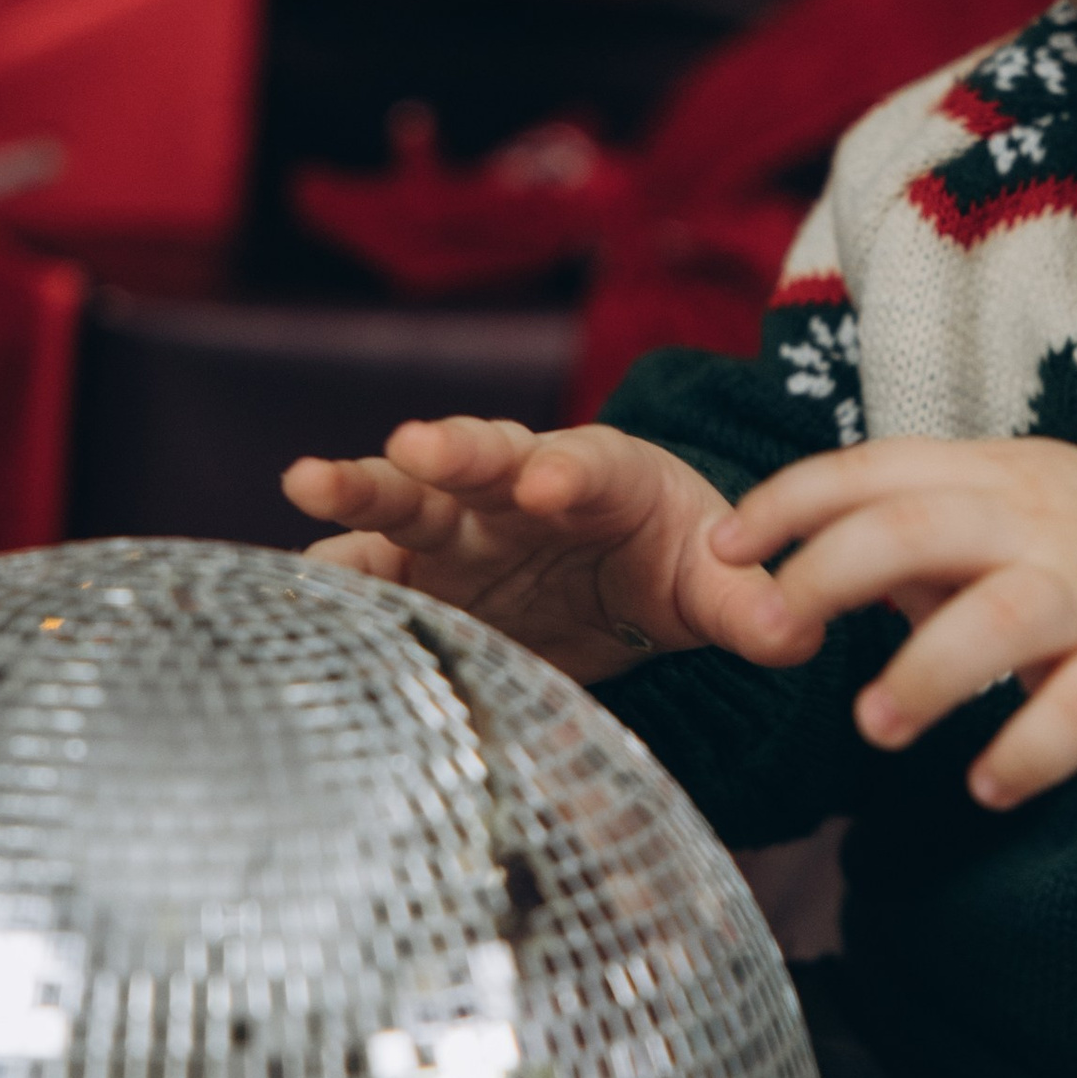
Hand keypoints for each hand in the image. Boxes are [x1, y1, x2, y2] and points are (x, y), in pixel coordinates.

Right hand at [282, 419, 816, 691]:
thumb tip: (801, 631)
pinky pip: (368, 570)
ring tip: (307, 480)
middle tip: (417, 446)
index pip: (588, 465)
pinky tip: (276, 584)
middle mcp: (518, 489)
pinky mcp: (420, 578)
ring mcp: (461, 531)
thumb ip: (753, 608)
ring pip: (407, 502)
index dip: (570, 472)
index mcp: (604, 476)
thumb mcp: (720, 586)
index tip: (551, 484)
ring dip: (360, 493)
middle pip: (484, 460)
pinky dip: (327, 575)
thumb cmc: (674, 564)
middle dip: (453, 452)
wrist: (623, 575)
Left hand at [712, 437, 1076, 808]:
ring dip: (928, 672)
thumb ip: (901, 529)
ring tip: (873, 726)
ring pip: (1002, 617)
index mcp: (988, 478)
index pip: (874, 470)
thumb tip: (786, 567)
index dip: (790, 503)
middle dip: (831, 574)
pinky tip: (984, 785)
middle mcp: (1034, 525)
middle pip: (920, 530)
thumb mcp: (994, 509)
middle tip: (775, 630)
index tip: (720, 546)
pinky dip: (1030, 751)